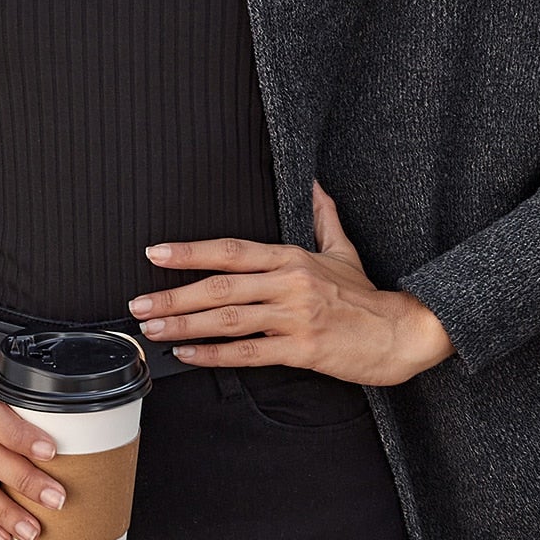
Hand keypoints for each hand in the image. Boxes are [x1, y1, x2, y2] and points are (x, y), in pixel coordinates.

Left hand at [127, 179, 454, 385]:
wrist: (401, 333)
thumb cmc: (366, 296)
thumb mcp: (344, 250)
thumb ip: (323, 216)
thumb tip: (315, 184)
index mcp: (292, 257)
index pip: (231, 249)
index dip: (190, 251)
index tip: (155, 253)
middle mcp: (289, 283)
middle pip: (220, 286)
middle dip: (173, 295)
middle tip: (138, 304)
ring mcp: (295, 316)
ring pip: (229, 319)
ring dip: (185, 324)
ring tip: (154, 329)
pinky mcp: (302, 349)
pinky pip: (250, 353)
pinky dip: (215, 354)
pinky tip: (189, 355)